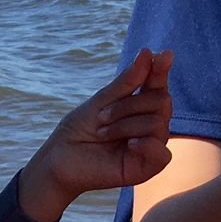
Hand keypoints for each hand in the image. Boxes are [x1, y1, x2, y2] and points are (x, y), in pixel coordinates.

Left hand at [19, 48, 172, 221]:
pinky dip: (146, 144)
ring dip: (125, 125)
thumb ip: (126, 81)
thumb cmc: (77, 131)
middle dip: (129, 105)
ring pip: (158, 123)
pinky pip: (163, 153)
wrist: (57, 160)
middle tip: (101, 118)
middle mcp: (150, 125)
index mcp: (140, 107)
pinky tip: (130, 144)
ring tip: (102, 134)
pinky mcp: (145, 168)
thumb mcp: (101, 101)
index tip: (161, 57)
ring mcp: (149, 147)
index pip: (158, 85)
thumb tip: (149, 53)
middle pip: (162, 101)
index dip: (161, 70)